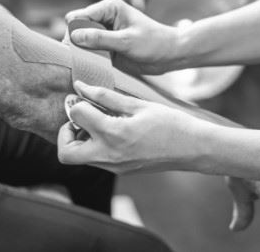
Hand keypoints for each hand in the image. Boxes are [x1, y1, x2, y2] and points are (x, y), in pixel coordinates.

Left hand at [57, 81, 205, 172]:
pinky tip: (111, 131)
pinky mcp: (120, 171)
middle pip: (66, 152)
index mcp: (114, 134)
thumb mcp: (138, 104)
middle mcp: (109, 155)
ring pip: (80, 158)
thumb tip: (82, 87)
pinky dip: (94, 145)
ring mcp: (114, 167)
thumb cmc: (170, 123)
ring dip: (80, 139)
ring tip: (99, 122)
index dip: (77, 102)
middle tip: (81, 118)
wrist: (193, 149)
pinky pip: (96, 160)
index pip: (77, 115)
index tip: (85, 96)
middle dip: (66, 132)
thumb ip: (106, 97)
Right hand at [66, 0, 179, 74]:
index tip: (78, 48)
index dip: (74, 32)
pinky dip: (91, 59)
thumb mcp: (126, 41)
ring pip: (81, 43)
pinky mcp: (107, 46)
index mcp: (108, 8)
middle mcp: (104, 18)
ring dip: (83, 53)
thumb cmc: (153, 43)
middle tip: (87, 58)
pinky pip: (90, 52)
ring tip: (94, 63)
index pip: (77, 17)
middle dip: (77, 44)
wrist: (169, 55)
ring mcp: (104, 33)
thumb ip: (100, 39)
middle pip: (76, 29)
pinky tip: (97, 66)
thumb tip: (74, 36)